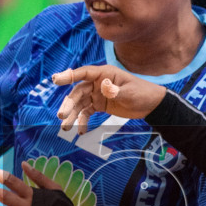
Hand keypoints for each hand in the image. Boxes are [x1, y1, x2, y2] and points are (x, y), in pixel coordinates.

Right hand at [52, 66, 166, 132]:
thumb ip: (116, 91)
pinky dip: (83, 122)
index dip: (69, 76)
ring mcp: (97, 94)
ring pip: (80, 104)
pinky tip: (80, 132)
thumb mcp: (130, 93)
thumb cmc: (142, 93)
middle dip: (69, 103)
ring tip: (65, 127)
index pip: (84, 73)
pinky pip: (87, 113)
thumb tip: (105, 86)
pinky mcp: (99, 105)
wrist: (150, 105)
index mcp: (104, 74)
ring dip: (72, 115)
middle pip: (78, 92)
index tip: (56, 80)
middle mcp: (97, 83)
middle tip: (61, 115)